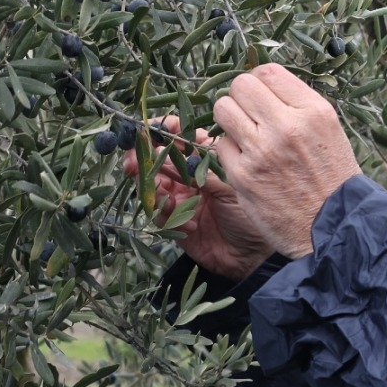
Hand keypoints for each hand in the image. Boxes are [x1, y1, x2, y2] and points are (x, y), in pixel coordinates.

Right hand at [121, 116, 274, 280]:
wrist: (252, 256)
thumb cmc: (249, 214)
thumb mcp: (227, 186)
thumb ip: (196, 171)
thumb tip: (161, 154)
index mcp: (205, 160)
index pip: (179, 139)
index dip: (163, 131)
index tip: (149, 129)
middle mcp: (189, 177)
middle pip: (157, 161)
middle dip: (143, 159)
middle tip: (134, 161)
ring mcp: (180, 199)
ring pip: (152, 187)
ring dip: (152, 189)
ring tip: (163, 193)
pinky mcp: (174, 223)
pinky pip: (159, 214)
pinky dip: (169, 215)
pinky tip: (191, 222)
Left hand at [210, 62, 362, 258]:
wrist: (333, 227)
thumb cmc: (332, 177)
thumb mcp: (328, 130)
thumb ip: (297, 104)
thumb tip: (261, 82)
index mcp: (312, 111)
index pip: (267, 72)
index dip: (259, 81)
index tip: (261, 95)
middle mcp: (287, 126)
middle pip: (241, 85)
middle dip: (241, 97)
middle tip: (249, 114)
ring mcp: (262, 151)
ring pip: (223, 109)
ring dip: (230, 119)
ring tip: (245, 134)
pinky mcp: (242, 176)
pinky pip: (220, 146)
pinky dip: (230, 152)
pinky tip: (247, 162)